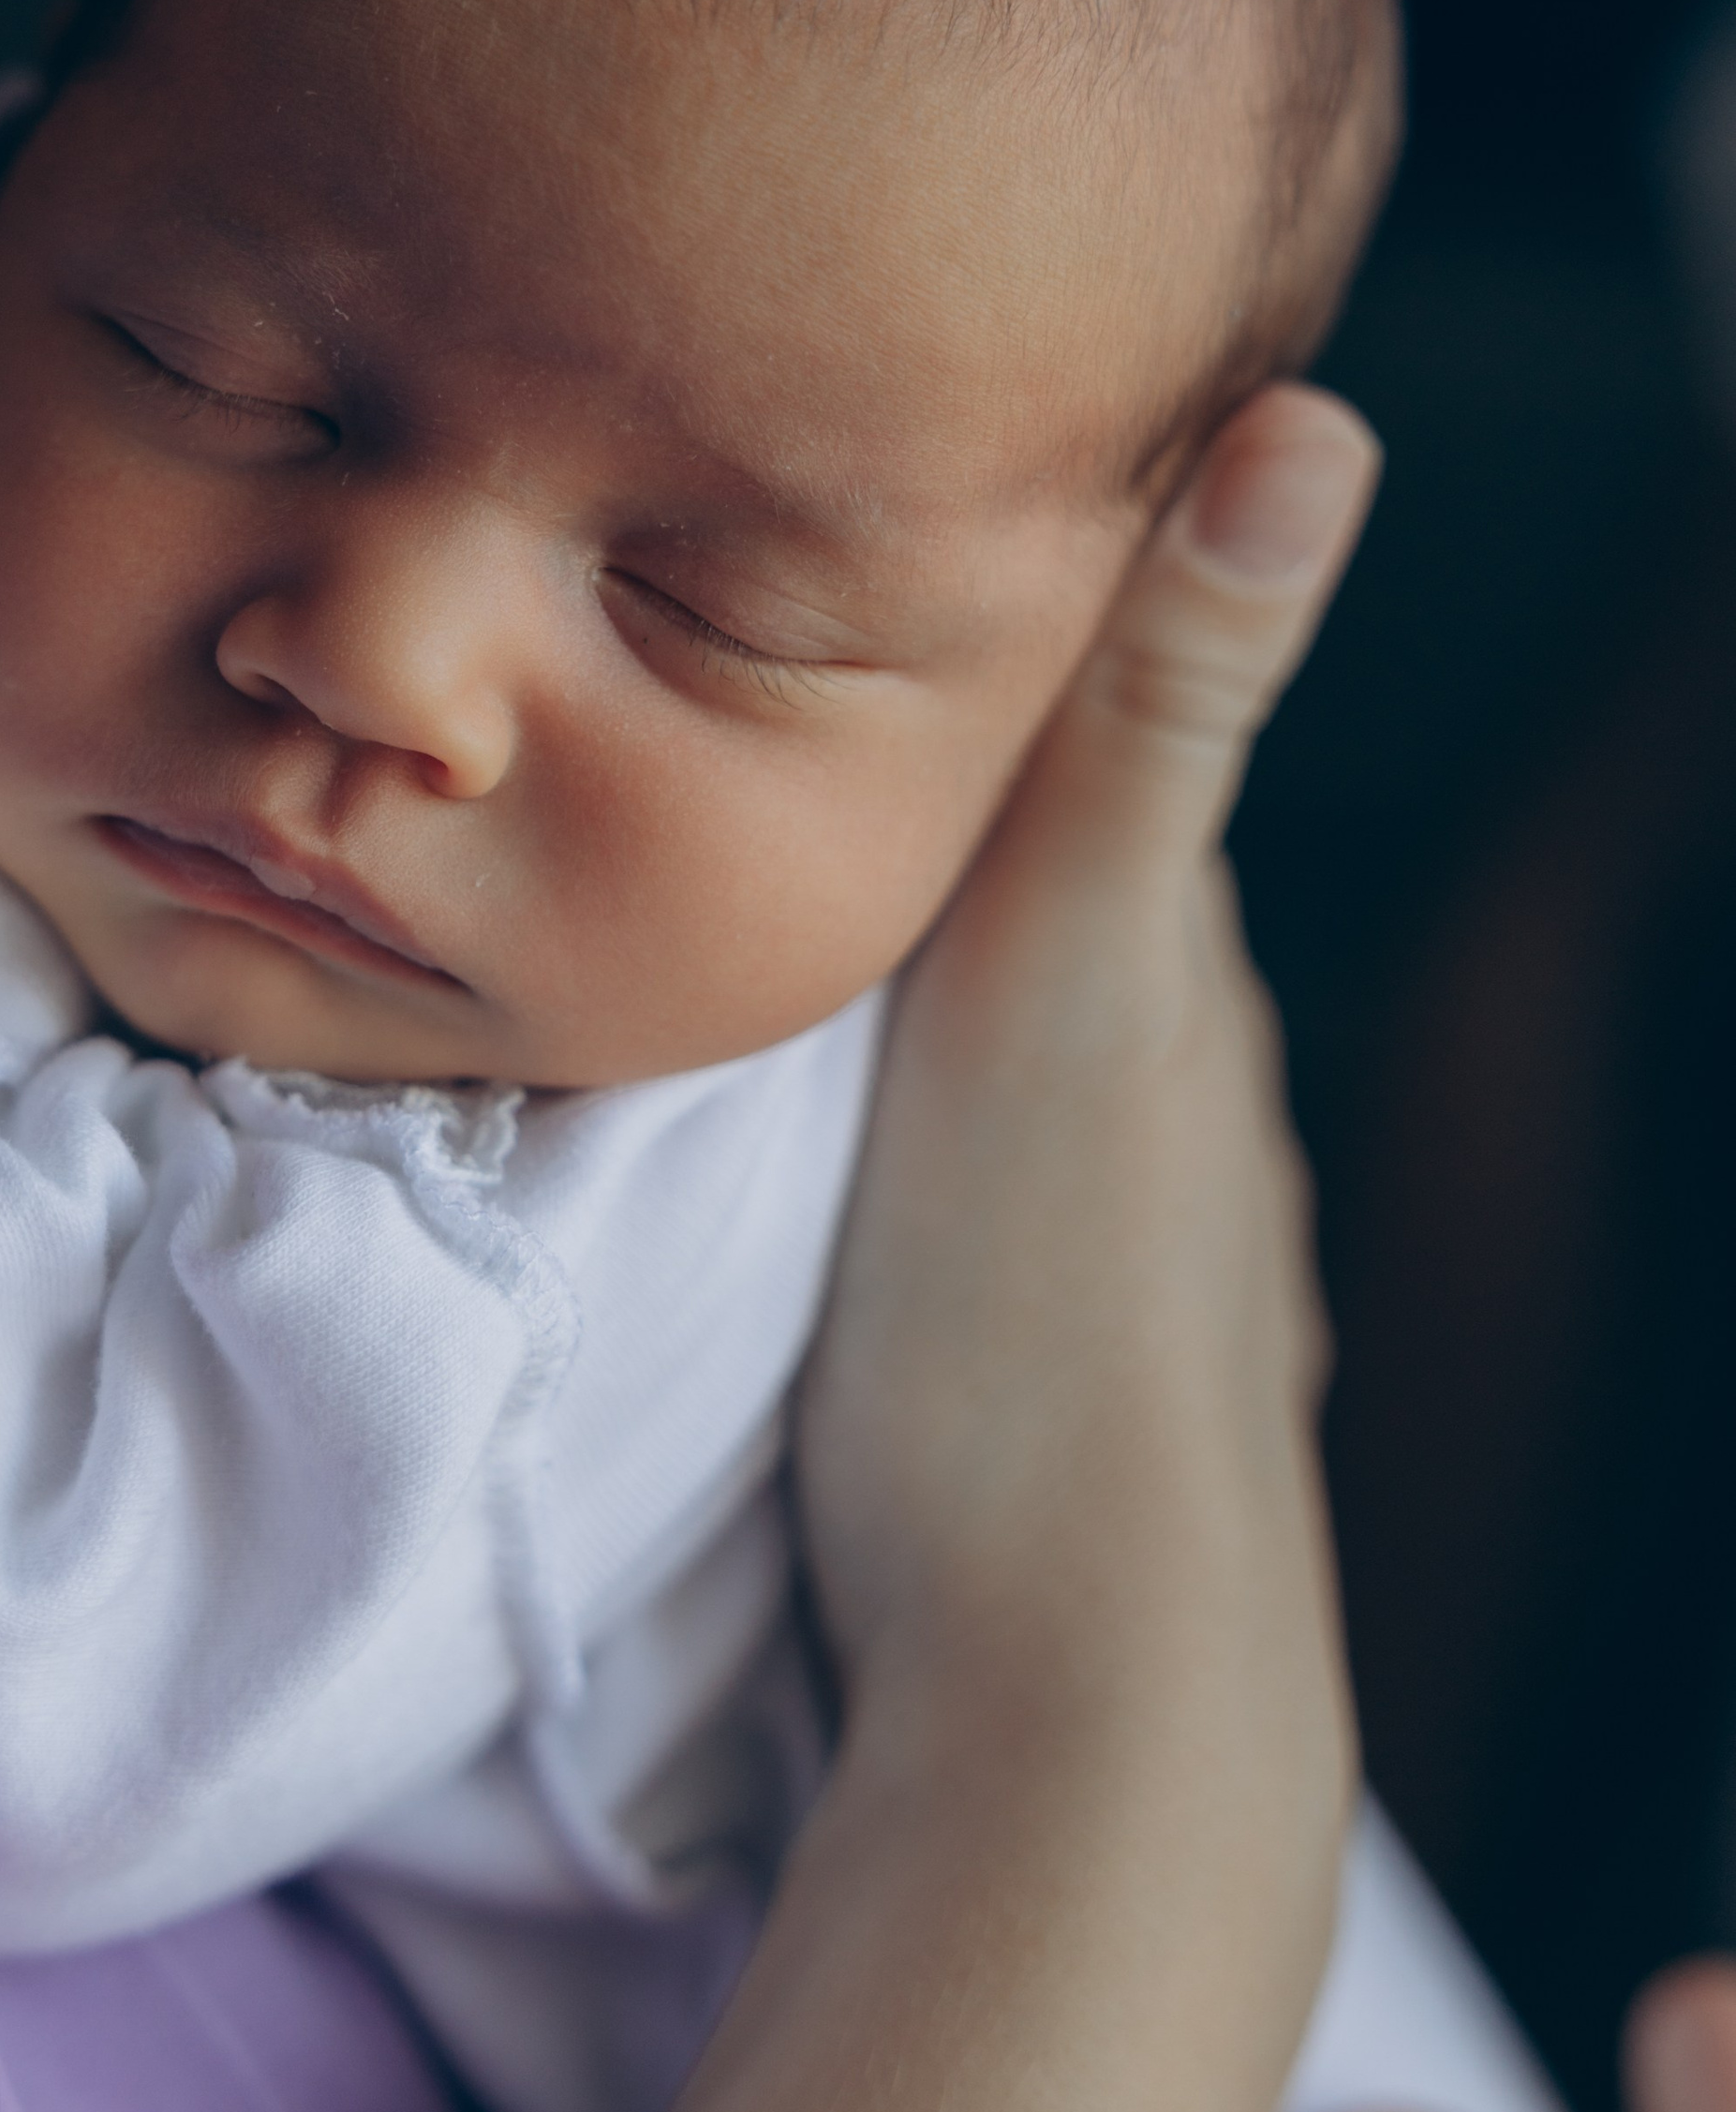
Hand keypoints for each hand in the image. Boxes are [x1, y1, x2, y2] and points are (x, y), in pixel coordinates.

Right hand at [798, 381, 1377, 1895]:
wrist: (1088, 1691)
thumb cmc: (1051, 1320)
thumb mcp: (1083, 970)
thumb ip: (1166, 716)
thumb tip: (1319, 420)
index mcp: (1189, 993)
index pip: (1102, 774)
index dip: (996, 678)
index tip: (865, 584)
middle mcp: (1205, 1120)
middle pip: (1081, 933)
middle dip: (975, 852)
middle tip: (792, 771)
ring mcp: (1165, 1272)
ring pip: (1059, 1092)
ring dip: (967, 1029)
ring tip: (835, 988)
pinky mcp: (1097, 1403)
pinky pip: (1028, 1228)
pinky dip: (972, 1173)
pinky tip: (917, 1207)